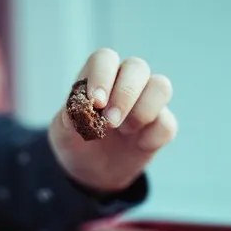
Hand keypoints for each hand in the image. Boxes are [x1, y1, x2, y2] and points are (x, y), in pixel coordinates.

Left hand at [48, 48, 177, 192]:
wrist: (91, 171)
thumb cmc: (76, 142)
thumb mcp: (63, 134)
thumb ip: (68, 121)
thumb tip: (75, 113)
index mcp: (99, 76)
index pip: (104, 59)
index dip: (102, 77)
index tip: (96, 103)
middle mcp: (126, 82)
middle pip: (137, 67)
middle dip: (125, 94)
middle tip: (110, 122)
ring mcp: (147, 102)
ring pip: (161, 87)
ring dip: (143, 110)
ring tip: (125, 131)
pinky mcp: (161, 125)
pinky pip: (166, 124)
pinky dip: (152, 137)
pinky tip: (138, 145)